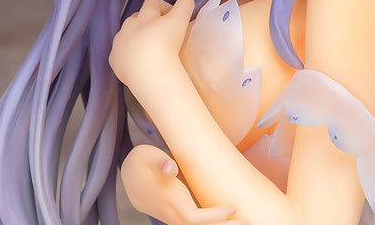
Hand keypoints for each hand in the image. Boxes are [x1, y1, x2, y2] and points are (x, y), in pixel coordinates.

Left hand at [109, 0, 194, 88]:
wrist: (150, 73)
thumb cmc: (167, 44)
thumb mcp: (180, 20)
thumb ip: (185, 5)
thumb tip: (186, 0)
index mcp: (144, 15)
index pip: (152, 1)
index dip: (164, 7)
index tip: (174, 19)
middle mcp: (128, 26)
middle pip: (138, 16)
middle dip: (149, 21)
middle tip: (163, 34)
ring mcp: (119, 43)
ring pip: (127, 34)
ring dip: (137, 37)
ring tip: (151, 49)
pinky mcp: (115, 60)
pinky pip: (120, 53)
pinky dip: (129, 55)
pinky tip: (140, 62)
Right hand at [121, 145, 243, 224]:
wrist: (127, 174)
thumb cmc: (141, 162)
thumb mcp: (147, 156)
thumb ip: (160, 162)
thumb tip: (170, 167)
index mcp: (169, 201)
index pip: (194, 217)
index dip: (213, 216)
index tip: (232, 209)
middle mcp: (171, 213)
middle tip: (247, 223)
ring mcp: (172, 216)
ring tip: (240, 222)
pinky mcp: (174, 213)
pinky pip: (193, 223)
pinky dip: (209, 222)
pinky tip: (224, 220)